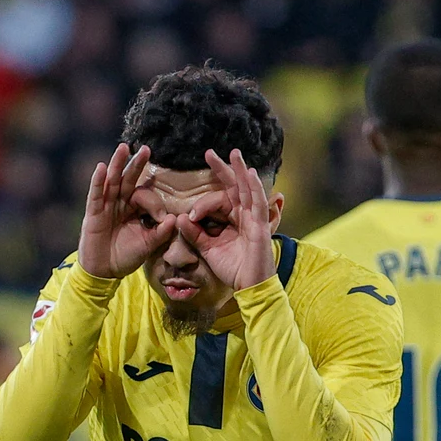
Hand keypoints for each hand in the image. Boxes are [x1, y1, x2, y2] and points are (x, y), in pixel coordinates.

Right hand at [77, 143, 175, 279]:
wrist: (104, 272)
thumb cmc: (125, 257)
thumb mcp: (148, 245)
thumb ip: (161, 232)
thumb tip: (174, 219)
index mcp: (134, 208)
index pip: (144, 195)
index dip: (153, 204)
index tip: (160, 218)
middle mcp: (120, 203)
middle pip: (128, 179)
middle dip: (137, 164)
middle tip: (146, 149)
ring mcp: (105, 206)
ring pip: (112, 181)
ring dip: (117, 164)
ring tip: (123, 148)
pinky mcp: (93, 213)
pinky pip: (96, 195)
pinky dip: (98, 181)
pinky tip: (102, 168)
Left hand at [175, 149, 275, 289]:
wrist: (248, 286)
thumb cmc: (232, 268)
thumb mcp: (208, 249)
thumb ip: (195, 234)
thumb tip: (180, 218)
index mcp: (233, 219)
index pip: (218, 199)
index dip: (203, 202)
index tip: (191, 214)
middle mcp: (244, 215)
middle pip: (234, 187)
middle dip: (223, 169)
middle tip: (210, 153)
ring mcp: (254, 219)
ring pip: (247, 190)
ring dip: (240, 171)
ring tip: (234, 153)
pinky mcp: (261, 226)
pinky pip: (258, 203)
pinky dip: (254, 188)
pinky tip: (249, 173)